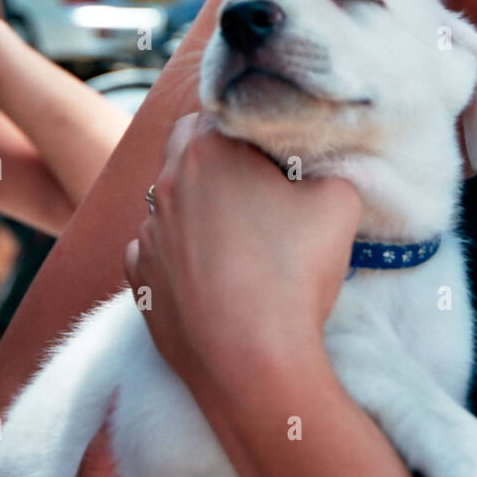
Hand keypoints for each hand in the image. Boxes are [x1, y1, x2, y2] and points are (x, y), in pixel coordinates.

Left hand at [123, 112, 361, 391]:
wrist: (252, 366)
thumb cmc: (294, 275)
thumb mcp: (339, 203)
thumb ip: (328, 171)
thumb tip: (318, 175)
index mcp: (209, 150)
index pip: (224, 110)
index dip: (253, 124)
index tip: (277, 150)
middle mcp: (167, 183)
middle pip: (187, 144)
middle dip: (217, 154)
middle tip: (257, 182)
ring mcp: (147, 233)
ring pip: (169, 199)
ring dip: (197, 205)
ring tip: (238, 237)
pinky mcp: (137, 280)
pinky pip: (154, 250)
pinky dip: (177, 252)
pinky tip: (210, 273)